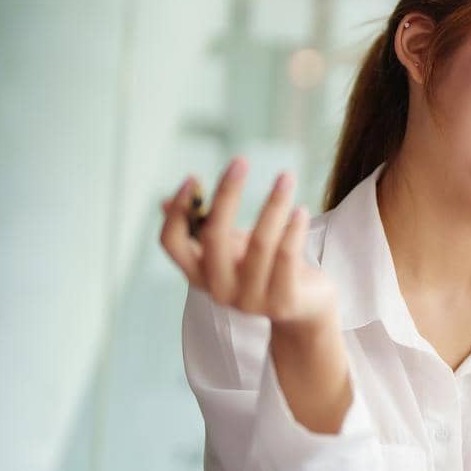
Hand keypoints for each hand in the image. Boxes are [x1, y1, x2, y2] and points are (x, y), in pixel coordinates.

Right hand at [159, 157, 336, 328]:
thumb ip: (202, 229)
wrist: (306, 310)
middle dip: (227, 194)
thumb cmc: (264, 270)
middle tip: (240, 161)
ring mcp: (250, 300)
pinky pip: (286, 258)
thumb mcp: (231, 249)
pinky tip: (301, 210)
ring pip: (259, 243)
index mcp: (199, 274)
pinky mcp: (283, 303)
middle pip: (214, 236)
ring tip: (286, 177)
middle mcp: (219, 290)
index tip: (193, 178)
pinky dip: (293, 230)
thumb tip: (164, 201)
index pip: (171, 243)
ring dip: (273, 204)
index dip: (177, 211)